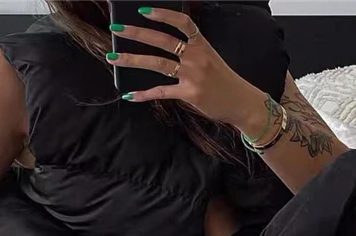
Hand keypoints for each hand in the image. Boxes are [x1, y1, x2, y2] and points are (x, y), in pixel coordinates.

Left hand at [108, 7, 266, 131]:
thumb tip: (162, 49)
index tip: (143, 11)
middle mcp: (196, 57)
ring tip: (114, 57)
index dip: (162, 15)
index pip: (182, 23)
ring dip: (132, 60)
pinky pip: (162, 91)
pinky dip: (145, 93)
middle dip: (136, 34)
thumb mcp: (211, 59)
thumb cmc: (223, 81)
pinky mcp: (189, 94)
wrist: (241, 103)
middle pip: (162, 41)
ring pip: (157, 63)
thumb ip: (190, 52)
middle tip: (116, 29)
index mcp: (202, 44)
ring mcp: (192, 75)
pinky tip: (131, 94)